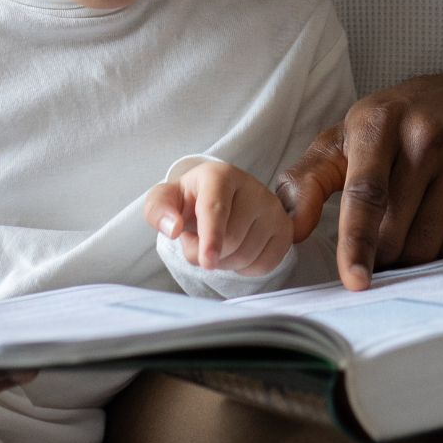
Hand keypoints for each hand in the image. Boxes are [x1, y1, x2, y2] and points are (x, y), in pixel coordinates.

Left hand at [144, 160, 292, 276]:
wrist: (221, 196)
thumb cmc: (190, 200)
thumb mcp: (166, 199)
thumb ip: (158, 210)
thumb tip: (173, 228)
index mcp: (220, 175)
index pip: (216, 208)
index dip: (211, 237)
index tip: (207, 261)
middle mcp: (252, 187)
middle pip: (230, 240)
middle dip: (209, 252)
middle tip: (201, 239)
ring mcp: (272, 207)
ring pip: (246, 255)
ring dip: (226, 262)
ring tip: (220, 242)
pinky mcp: (284, 228)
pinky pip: (264, 265)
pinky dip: (246, 267)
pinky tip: (239, 249)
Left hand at [276, 69, 442, 290]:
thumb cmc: (402, 123)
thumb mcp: (349, 136)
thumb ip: (308, 179)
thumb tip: (289, 227)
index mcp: (380, 120)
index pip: (365, 191)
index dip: (356, 240)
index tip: (355, 280)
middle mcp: (425, 134)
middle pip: (393, 231)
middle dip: (381, 250)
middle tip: (383, 229)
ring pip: (426, 245)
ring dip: (412, 253)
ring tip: (412, 220)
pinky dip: (442, 246)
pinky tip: (441, 216)